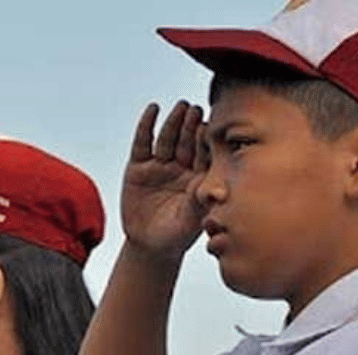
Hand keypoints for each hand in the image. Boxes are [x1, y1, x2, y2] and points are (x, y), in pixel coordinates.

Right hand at [121, 100, 208, 258]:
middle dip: (191, 126)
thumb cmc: (177, 235)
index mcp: (199, 177)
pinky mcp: (138, 167)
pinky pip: (143, 143)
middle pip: (186, 142)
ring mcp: (160, 165)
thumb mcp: (191, 220)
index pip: (203, 154)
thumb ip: (203, 202)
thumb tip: (219, 192)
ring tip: (181, 107)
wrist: (149, 245)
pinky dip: (147, 126)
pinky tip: (153, 110)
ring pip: (167, 139)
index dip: (205, 141)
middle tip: (196, 110)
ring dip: (174, 122)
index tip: (210, 128)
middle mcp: (181, 168)